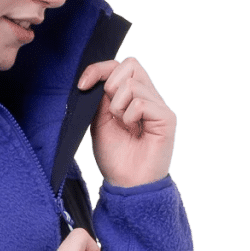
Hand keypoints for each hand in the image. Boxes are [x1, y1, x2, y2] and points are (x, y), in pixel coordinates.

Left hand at [77, 54, 176, 188]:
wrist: (128, 185)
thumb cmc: (115, 157)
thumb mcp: (99, 122)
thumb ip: (101, 97)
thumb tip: (98, 77)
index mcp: (133, 96)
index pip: (119, 66)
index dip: (99, 69)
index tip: (82, 85)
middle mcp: (149, 96)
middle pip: (130, 65)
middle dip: (110, 88)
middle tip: (112, 114)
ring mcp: (159, 105)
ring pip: (131, 85)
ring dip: (118, 108)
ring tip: (124, 127)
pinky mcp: (166, 117)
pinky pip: (141, 102)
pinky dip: (129, 117)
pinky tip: (134, 131)